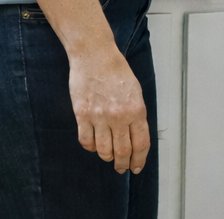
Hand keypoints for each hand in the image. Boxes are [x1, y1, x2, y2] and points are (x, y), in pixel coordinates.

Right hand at [69, 48, 149, 174]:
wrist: (95, 55)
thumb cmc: (116, 70)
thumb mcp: (135, 90)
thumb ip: (136, 114)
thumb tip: (135, 135)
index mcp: (136, 109)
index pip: (140, 144)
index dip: (139, 159)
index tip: (136, 166)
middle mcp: (119, 116)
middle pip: (122, 151)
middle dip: (122, 164)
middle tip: (121, 167)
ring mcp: (99, 117)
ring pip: (104, 151)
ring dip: (107, 157)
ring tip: (108, 157)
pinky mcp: (82, 115)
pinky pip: (87, 141)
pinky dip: (91, 148)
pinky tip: (94, 145)